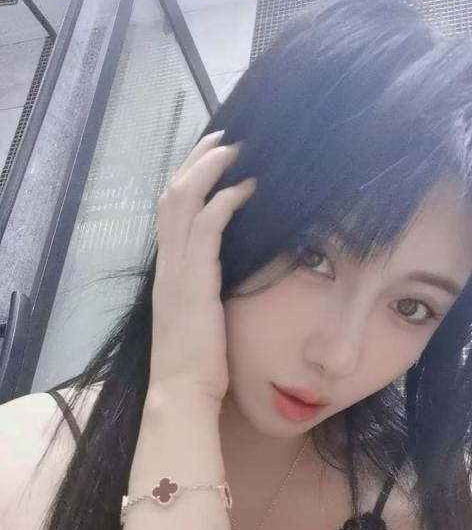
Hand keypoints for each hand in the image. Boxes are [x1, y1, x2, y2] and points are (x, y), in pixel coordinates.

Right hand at [149, 130, 256, 402]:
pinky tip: (247, 188)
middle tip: (224, 138)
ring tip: (235, 149)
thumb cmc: (194, 364)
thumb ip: (202, 291)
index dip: (188, 180)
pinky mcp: (195, 279)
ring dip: (210, 169)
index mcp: (167, 272)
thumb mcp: (196, 318)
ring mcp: (177, 269)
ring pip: (184, 200)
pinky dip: (225, 200)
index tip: (211, 161)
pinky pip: (207, 225)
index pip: (170, 213)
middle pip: (172, 194)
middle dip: (196, 161)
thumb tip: (221, 275)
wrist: (181, 391)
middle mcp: (166, 263)